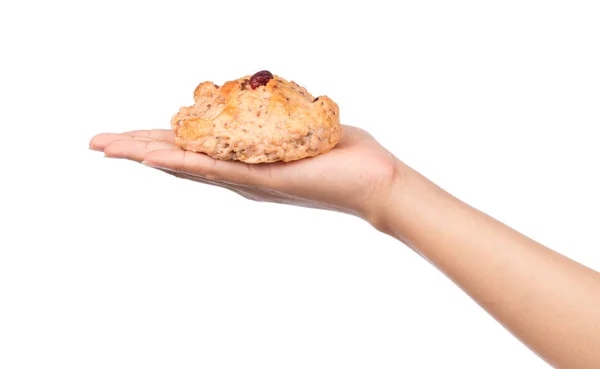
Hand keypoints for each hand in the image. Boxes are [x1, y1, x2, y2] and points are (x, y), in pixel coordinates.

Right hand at [89, 125, 400, 223]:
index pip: (193, 148)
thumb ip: (275, 119)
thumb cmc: (342, 155)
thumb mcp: (299, 128)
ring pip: (186, 166)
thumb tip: (263, 102)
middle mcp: (238, 174)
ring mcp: (246, 180)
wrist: (373, 181)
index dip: (158, 140)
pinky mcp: (260, 180)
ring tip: (109, 148)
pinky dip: (180, 163)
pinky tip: (152, 157)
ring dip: (145, 154)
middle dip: (136, 148)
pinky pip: (214, 169)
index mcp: (244, 161)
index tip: (128, 135)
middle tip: (97, 143)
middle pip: (178, 159)